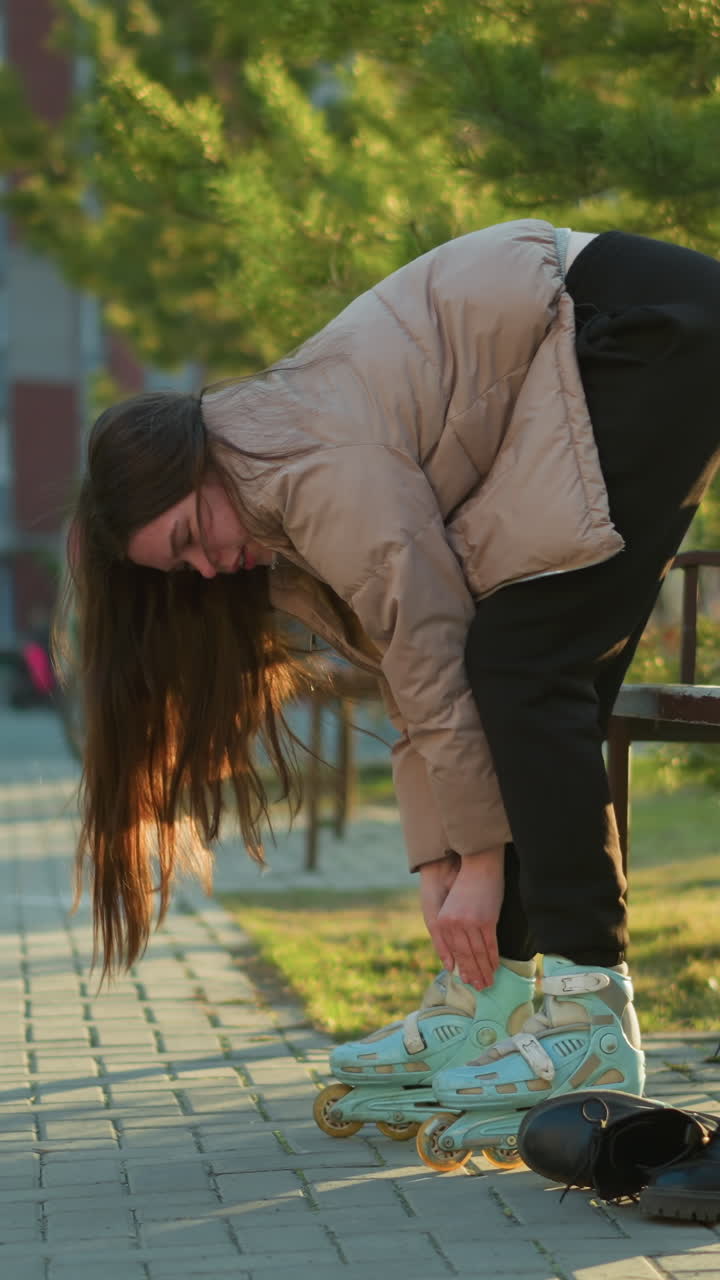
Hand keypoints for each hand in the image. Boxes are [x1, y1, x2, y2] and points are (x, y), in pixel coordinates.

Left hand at [420, 848, 504, 989]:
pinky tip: (496, 967)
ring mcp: (470, 923)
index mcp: (442, 922)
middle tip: (481, 987)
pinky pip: (490, 945)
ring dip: (484, 970)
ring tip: (489, 982)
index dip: (461, 968)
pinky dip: (493, 958)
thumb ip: (448, 934)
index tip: (468, 981)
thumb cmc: (465, 887)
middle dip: (473, 974)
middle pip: (465, 956)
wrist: (479, 867)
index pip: (452, 952)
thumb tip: (451, 962)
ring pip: (478, 953)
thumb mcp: (450, 909)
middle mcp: (453, 925)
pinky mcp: (486, 921)